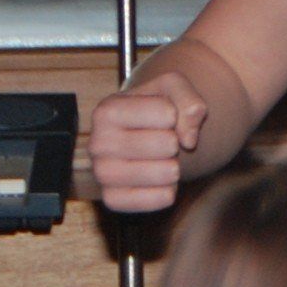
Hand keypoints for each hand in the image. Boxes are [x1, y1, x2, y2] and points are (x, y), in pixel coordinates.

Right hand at [85, 71, 206, 212]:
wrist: (145, 137)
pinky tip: (158, 180)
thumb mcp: (173, 87)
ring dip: (175, 166)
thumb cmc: (157, 109)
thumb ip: (188, 99)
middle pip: (167, 144)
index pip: (167, 113)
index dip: (175, 113)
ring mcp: (102, 174)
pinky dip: (170, 190)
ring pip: (165, 174)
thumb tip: (189, 139)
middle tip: (163, 141)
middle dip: (176, 142)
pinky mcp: (114, 200)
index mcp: (106, 111)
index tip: (163, 116)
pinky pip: (161, 199)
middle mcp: (97, 144)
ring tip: (161, 159)